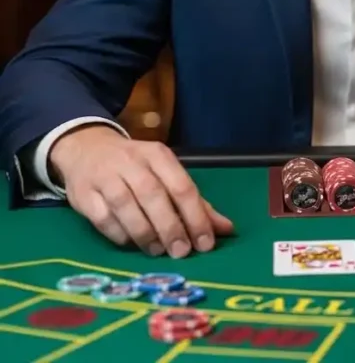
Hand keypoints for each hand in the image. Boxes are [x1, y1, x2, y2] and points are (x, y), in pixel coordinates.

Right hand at [50, 125, 233, 257]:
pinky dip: (119, 234)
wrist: (86, 148)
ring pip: (125, 206)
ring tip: (157, 251)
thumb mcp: (167, 174)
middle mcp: (131, 163)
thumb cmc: (136, 166)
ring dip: (144, 232)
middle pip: (154, 196)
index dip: (196, 216)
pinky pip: (102, 218)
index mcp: (158, 155)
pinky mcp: (82, 195)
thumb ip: (195, 202)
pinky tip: (131, 243)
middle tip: (181, 252)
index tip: (205, 243)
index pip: (182, 186)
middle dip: (171, 227)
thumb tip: (226, 229)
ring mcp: (104, 177)